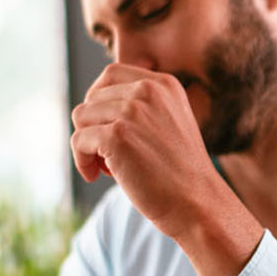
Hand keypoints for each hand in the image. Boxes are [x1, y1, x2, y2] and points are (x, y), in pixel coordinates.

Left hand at [69, 64, 231, 235]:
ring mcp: (131, 112)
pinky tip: (97, 176)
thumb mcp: (169, 123)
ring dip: (86, 144)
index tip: (103, 125)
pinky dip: (82, 160)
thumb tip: (89, 108)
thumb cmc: (180, 171)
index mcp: (163, 84)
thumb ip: (140, 107)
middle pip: (92, 97)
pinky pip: (79, 140)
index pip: (111, 74)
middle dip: (93, 126)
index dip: (98, 98)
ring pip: (81, 116)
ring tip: (106, 166)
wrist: (197, 201)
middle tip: (108, 155)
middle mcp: (148, 91)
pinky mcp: (116, 136)